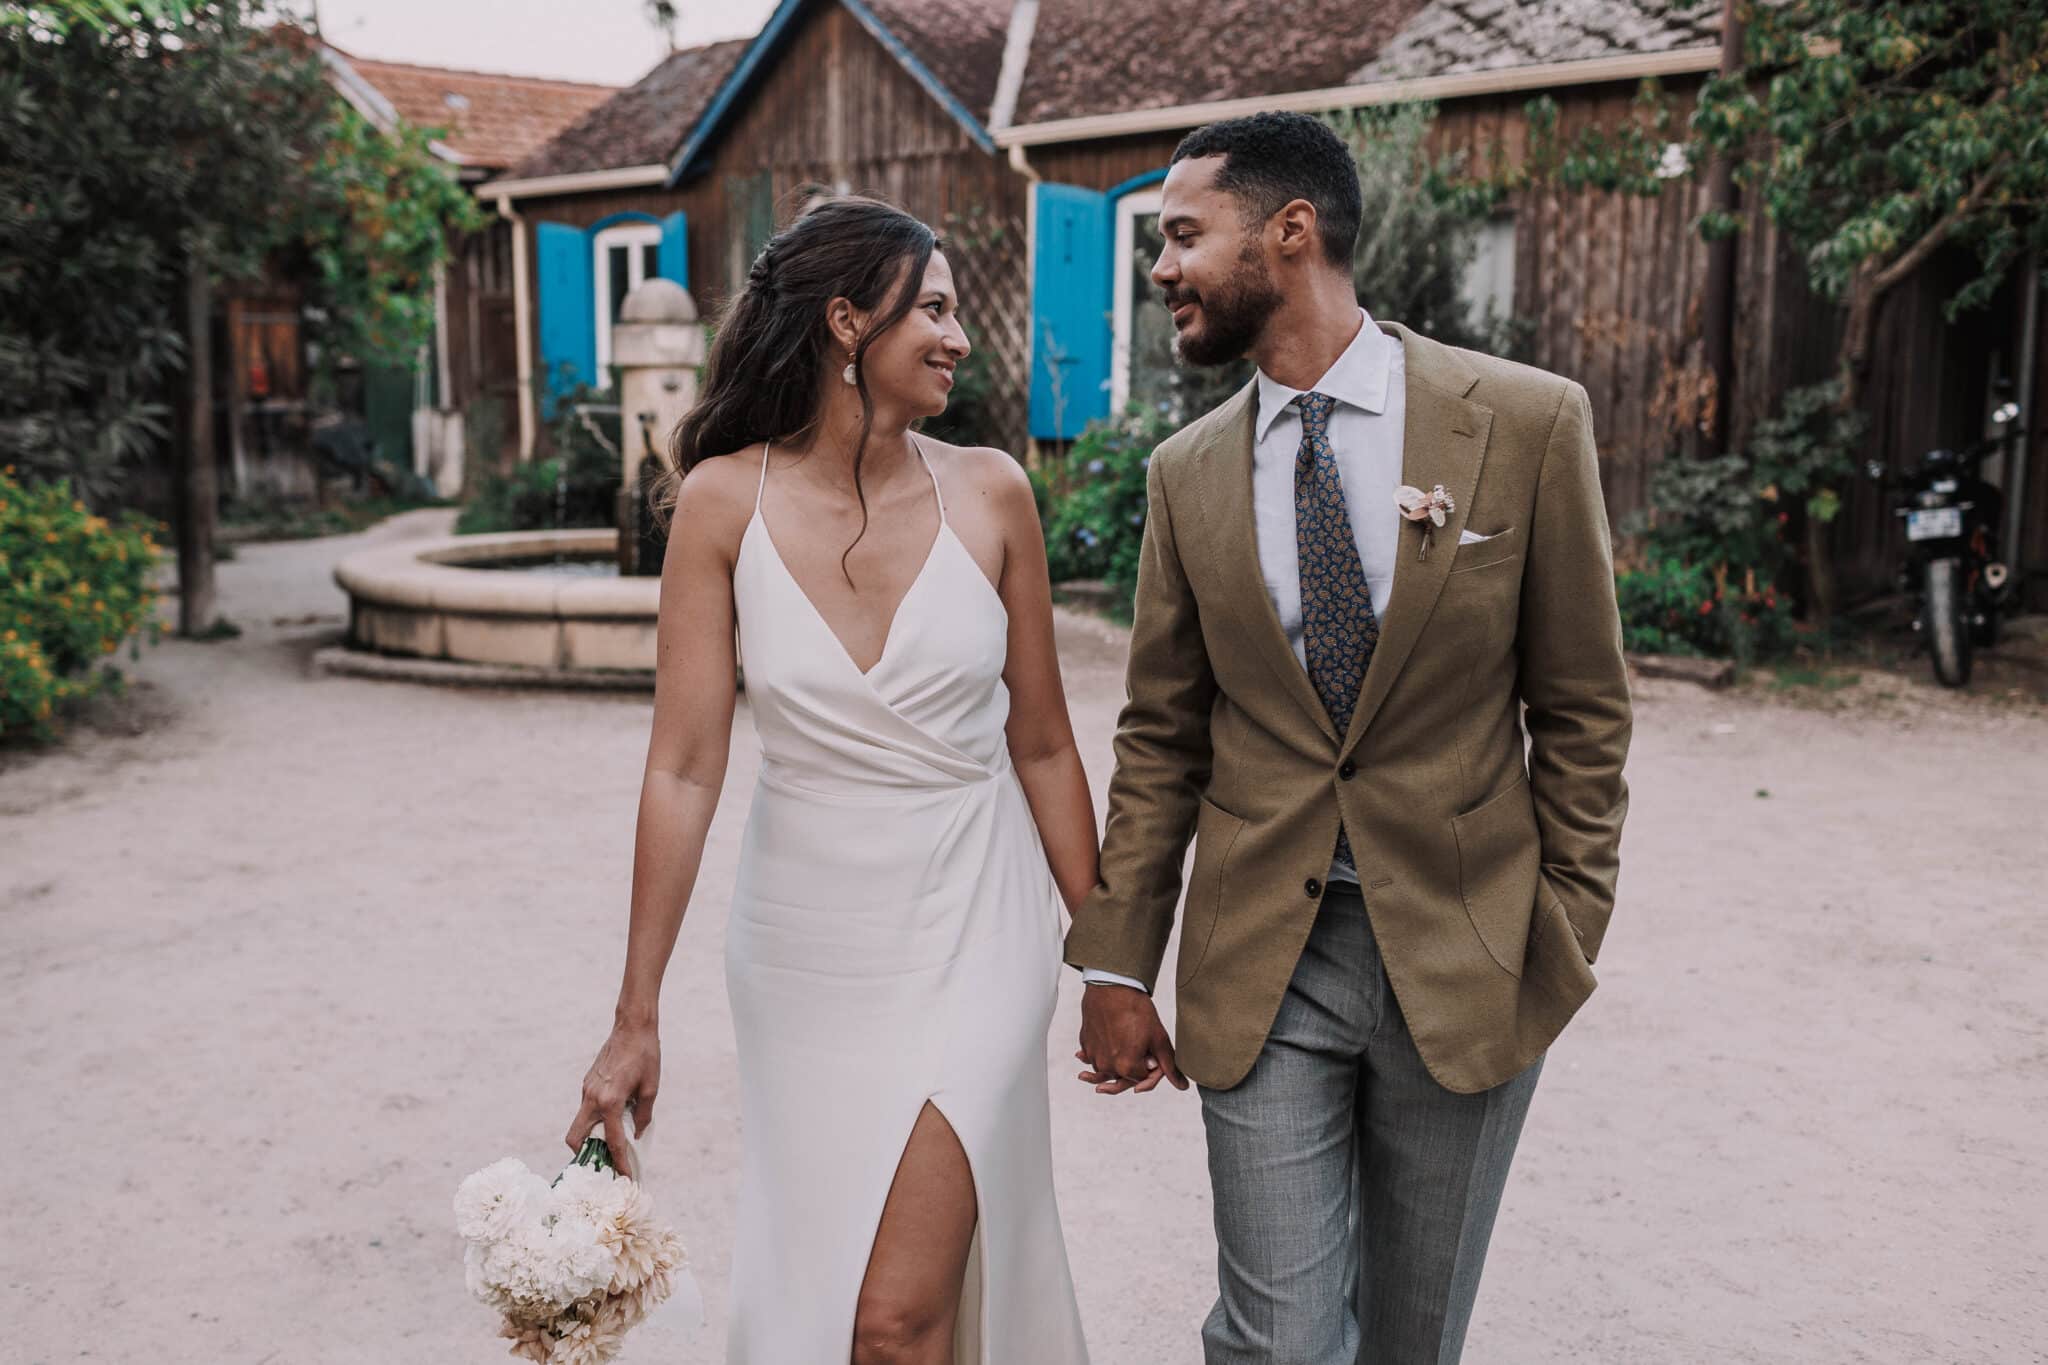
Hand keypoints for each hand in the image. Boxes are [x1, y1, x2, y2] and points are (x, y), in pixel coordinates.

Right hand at [565, 1020, 660, 1174]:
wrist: (632, 1026)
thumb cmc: (645, 1056)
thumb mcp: (651, 1088)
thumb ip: (643, 1115)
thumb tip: (636, 1135)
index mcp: (610, 1102)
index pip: (613, 1142)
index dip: (620, 1164)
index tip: (625, 1178)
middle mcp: (592, 1098)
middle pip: (575, 1139)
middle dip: (584, 1156)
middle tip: (603, 1164)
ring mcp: (586, 1090)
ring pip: (578, 1124)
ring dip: (590, 1137)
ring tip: (611, 1143)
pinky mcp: (587, 1083)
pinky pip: (586, 1109)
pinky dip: (595, 1120)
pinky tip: (612, 1118)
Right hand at [1075, 984, 1186, 1094]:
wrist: (1112, 986)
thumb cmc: (1136, 1009)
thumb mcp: (1158, 1038)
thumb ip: (1169, 1066)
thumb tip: (1182, 1086)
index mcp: (1127, 1067)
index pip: (1143, 1079)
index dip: (1152, 1070)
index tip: (1154, 1055)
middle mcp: (1107, 1065)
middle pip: (1123, 1078)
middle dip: (1134, 1072)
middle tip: (1138, 1060)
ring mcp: (1093, 1055)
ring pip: (1107, 1069)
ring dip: (1115, 1067)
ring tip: (1121, 1055)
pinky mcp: (1085, 1044)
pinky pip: (1093, 1057)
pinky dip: (1099, 1056)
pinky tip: (1105, 1047)